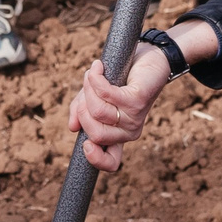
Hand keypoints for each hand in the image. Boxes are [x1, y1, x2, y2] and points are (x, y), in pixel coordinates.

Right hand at [70, 48, 177, 171]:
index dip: (96, 160)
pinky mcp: (137, 101)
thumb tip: (72, 127)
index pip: (111, 162)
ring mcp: (134, 118)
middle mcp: (128, 132)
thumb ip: (81, 111)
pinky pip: (106, 94)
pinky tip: (98, 67)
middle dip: (82, 110)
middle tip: (86, 91)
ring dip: (88, 88)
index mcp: (118, 136)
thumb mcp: (93, 96)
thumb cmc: (120, 78)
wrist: (149, 58)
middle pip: (95, 134)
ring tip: (92, 74)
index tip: (85, 145)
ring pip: (98, 112)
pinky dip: (95, 78)